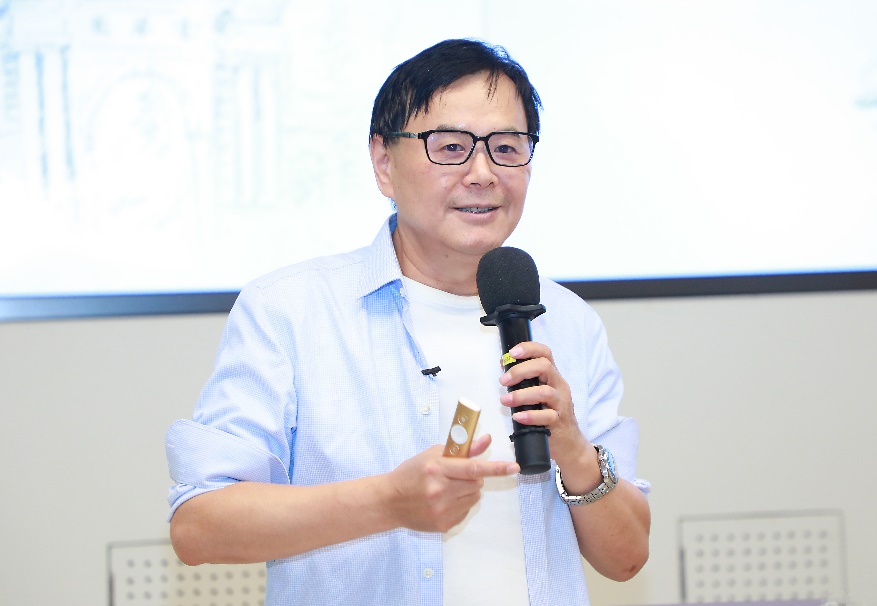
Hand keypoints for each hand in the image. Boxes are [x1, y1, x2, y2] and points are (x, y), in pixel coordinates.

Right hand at [384, 435, 518, 532]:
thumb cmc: (410, 474)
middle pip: (476, 484)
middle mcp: (440, 490)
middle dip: (473, 478)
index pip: (472, 468)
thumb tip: (486, 441)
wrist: (390, 501)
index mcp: (436, 469)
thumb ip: (462, 450)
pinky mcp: (443, 524)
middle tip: (457, 476)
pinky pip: (465, 511)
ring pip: (474, 497)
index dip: (495, 468)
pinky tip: (443, 501)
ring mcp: (442, 510)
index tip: (513, 468)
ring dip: (467, 491)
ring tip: (448, 488)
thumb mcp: (433, 455)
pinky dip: (460, 504)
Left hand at [498, 341, 590, 469]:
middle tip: (504, 380)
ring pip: (545, 392)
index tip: (511, 353)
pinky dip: (530, 415)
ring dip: (521, 395)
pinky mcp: (559, 422)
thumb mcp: (539, 394)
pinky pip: (546, 416)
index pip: (545, 353)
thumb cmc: (550, 414)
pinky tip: (518, 417)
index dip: (529, 349)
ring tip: (505, 400)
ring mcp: (561, 404)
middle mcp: (559, 386)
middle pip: (544, 367)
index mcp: (552, 376)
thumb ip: (525, 380)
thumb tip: (504, 365)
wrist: (569, 443)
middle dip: (520, 370)